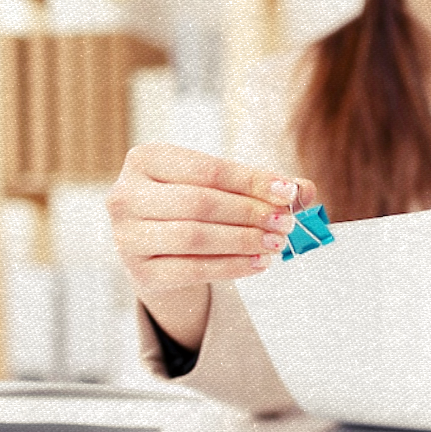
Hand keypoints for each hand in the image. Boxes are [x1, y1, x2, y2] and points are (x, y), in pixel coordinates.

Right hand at [107, 144, 315, 346]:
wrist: (163, 251)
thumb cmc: (197, 208)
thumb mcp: (224, 188)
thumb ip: (264, 186)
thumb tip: (305, 190)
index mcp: (144, 159)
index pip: (207, 169)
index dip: (251, 181)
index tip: (288, 192)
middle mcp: (125, 195)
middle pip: (199, 203)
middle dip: (250, 213)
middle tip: (287, 223)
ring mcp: (127, 236)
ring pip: (194, 237)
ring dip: (243, 240)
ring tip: (277, 243)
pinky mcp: (140, 272)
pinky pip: (192, 270)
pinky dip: (232, 267)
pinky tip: (260, 263)